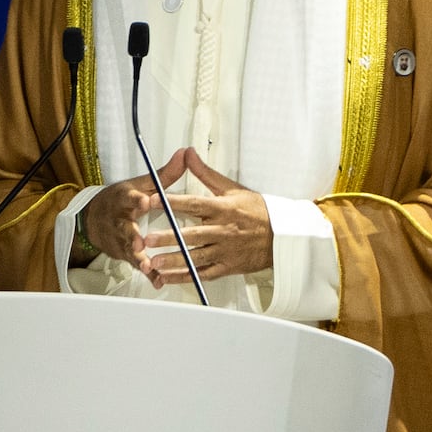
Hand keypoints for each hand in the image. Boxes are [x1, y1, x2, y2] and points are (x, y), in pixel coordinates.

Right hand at [75, 150, 189, 276]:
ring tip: (148, 266)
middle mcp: (119, 221)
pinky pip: (136, 265)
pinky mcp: (124, 254)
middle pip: (125, 229)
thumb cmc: (121, 200)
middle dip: (132, 236)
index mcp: (124, 200)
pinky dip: (147, 274)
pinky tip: (157, 280)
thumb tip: (184, 154)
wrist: (92, 219)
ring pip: (129, 250)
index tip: (145, 201)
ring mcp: (120, 240)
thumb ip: (164, 174)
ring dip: (138, 259)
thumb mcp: (140, 184)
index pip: (129, 198)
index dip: (136, 200)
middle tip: (140, 242)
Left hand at [144, 147, 273, 286]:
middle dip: (169, 238)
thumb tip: (188, 154)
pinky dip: (186, 277)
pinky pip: (204, 274)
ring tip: (154, 262)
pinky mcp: (227, 267)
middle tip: (148, 239)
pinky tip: (168, 277)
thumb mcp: (232, 188)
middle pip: (192, 235)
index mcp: (223, 209)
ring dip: (174, 261)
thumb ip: (205, 173)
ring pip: (196, 257)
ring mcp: (225, 251)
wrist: (283, 235)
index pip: (194, 204)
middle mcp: (223, 231)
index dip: (173, 202)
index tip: (154, 200)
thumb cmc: (258, 211)